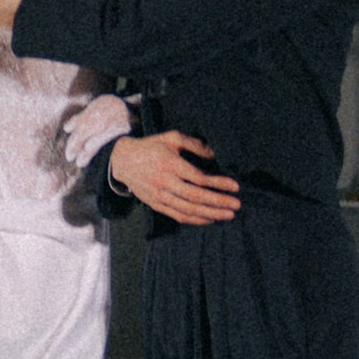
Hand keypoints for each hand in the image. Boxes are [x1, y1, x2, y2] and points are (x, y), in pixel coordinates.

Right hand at [112, 130, 240, 224]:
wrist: (122, 161)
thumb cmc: (150, 147)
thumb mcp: (171, 138)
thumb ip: (194, 145)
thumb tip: (215, 154)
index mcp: (170, 164)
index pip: (198, 178)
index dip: (218, 184)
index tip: (235, 186)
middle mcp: (164, 182)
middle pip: (195, 197)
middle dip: (218, 202)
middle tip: (236, 205)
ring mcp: (159, 196)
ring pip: (188, 210)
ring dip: (210, 214)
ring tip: (228, 215)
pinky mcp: (156, 205)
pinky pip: (178, 216)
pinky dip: (195, 220)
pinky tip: (210, 219)